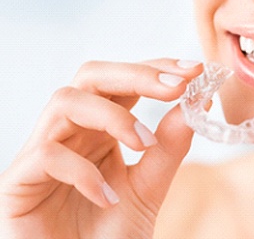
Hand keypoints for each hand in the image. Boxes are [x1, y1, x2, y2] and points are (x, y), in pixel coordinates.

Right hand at [0, 58, 201, 238]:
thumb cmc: (107, 237)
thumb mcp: (148, 189)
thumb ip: (170, 148)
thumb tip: (198, 100)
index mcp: (101, 128)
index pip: (125, 81)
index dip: (157, 68)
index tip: (194, 69)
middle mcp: (72, 132)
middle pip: (92, 76)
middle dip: (137, 74)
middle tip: (177, 87)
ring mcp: (42, 153)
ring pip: (66, 101)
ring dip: (112, 116)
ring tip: (144, 144)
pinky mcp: (18, 182)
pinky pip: (46, 155)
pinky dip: (82, 170)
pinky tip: (107, 197)